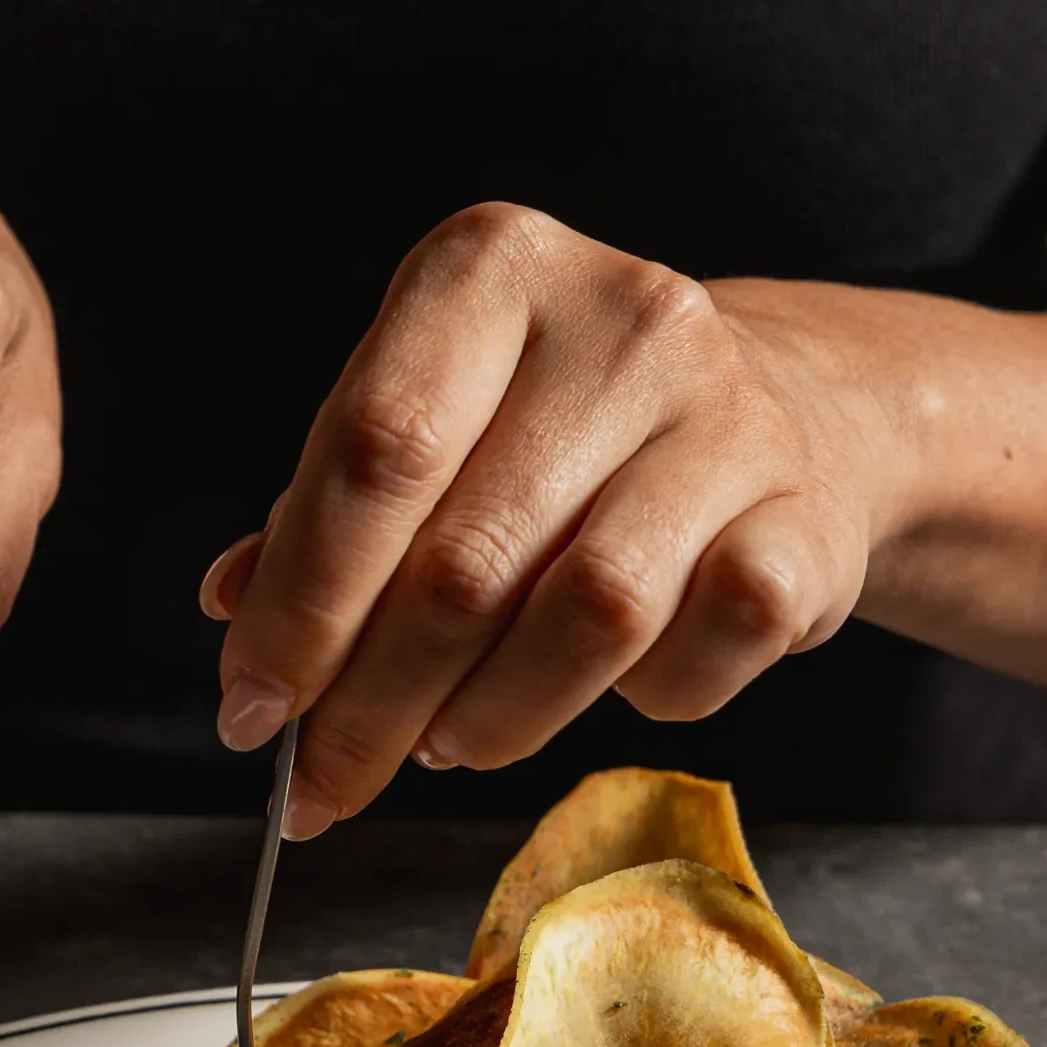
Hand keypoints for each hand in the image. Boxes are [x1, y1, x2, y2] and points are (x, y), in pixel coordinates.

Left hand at [204, 204, 916, 837]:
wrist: (792, 407)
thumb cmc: (561, 427)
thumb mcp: (431, 420)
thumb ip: (325, 510)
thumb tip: (235, 616)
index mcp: (491, 268)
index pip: (374, 451)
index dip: (301, 603)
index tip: (251, 710)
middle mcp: (619, 318)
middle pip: (465, 557)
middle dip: (370, 700)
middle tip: (324, 778)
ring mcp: (729, 412)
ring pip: (586, 615)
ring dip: (490, 715)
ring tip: (444, 742)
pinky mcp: (810, 513)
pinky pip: (705, 645)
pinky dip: (639, 699)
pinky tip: (603, 694)